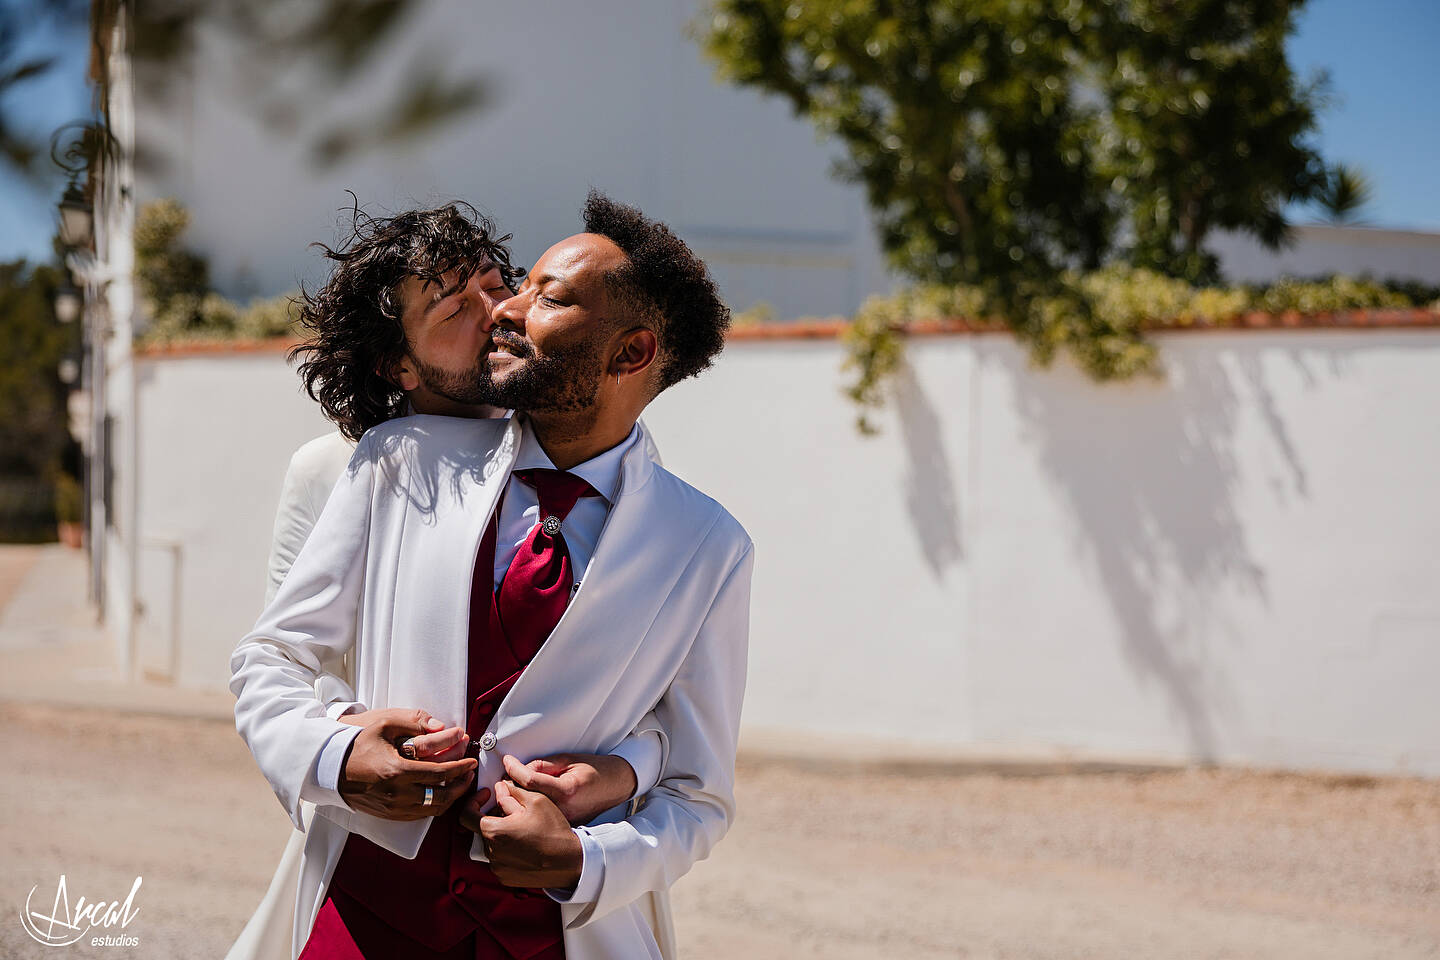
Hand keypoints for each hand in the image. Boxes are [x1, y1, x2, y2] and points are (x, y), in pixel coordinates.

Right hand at [338, 708, 476, 820]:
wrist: (330, 767)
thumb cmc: (357, 744)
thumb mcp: (384, 724)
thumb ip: (414, 722)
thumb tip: (441, 725)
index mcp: (397, 771)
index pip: (440, 774)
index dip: (460, 768)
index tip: (471, 761)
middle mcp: (397, 793)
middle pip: (441, 797)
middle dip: (461, 785)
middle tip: (469, 773)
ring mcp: (392, 807)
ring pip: (432, 810)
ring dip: (450, 798)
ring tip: (458, 784)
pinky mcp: (388, 814)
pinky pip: (419, 815)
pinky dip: (434, 806)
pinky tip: (439, 794)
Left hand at [460, 781, 582, 889]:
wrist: (569, 862)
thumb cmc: (553, 831)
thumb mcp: (536, 801)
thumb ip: (512, 792)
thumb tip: (499, 789)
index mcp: (495, 831)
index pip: (466, 815)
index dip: (474, 801)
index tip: (487, 796)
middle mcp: (491, 852)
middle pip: (482, 828)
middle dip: (494, 816)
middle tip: (515, 811)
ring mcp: (497, 867)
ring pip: (491, 843)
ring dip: (501, 833)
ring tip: (524, 829)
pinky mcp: (504, 878)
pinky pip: (498, 858)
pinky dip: (507, 849)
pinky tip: (525, 845)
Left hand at [500, 752, 636, 824]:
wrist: (616, 787)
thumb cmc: (595, 771)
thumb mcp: (569, 760)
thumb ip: (542, 766)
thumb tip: (519, 770)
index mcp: (566, 791)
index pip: (530, 780)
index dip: (514, 768)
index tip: (507, 760)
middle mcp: (563, 810)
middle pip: (525, 801)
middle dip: (511, 789)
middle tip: (506, 780)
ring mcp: (562, 822)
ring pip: (529, 815)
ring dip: (516, 803)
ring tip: (514, 792)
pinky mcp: (561, 829)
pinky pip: (538, 821)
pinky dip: (527, 814)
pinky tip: (526, 807)